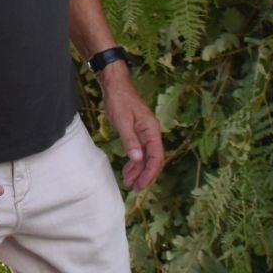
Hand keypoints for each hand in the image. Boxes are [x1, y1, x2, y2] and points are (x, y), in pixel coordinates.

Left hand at [99, 64, 164, 189]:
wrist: (115, 84)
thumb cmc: (119, 100)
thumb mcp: (122, 121)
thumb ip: (130, 140)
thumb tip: (137, 159)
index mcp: (151, 130)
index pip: (156, 156)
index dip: (150, 172)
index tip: (142, 184)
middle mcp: (151, 132)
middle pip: (153, 159)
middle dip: (146, 175)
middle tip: (136, 188)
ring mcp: (145, 132)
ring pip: (146, 156)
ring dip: (138, 170)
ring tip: (129, 183)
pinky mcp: (138, 131)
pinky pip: (139, 150)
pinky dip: (134, 161)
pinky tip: (128, 170)